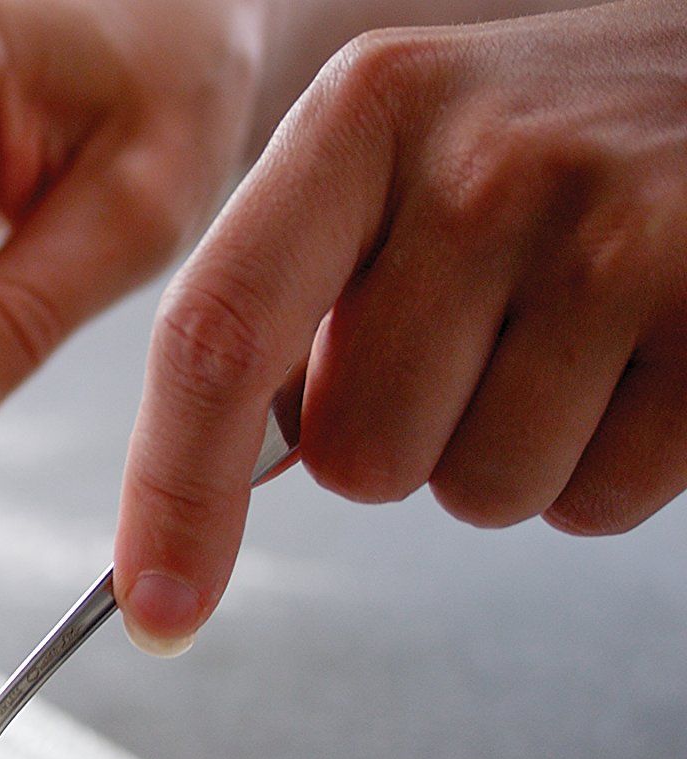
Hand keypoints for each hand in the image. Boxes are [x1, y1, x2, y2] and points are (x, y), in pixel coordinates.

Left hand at [118, 0, 686, 651]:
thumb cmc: (560, 135)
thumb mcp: (405, 153)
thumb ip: (293, 289)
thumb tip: (216, 474)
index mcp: (362, 117)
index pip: (217, 337)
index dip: (173, 494)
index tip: (153, 609)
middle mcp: (479, 163)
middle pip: (357, 457)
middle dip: (406, 443)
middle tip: (485, 345)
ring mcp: (611, 234)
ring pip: (481, 495)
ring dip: (517, 459)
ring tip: (576, 342)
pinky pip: (602, 500)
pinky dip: (617, 468)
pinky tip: (646, 358)